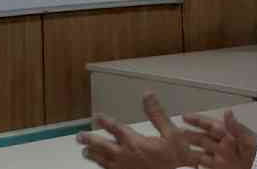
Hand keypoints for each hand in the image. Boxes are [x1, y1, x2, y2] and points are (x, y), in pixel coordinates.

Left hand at [77, 92, 199, 168]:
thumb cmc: (176, 159)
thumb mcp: (170, 133)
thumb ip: (156, 113)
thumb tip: (148, 95)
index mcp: (134, 142)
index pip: (114, 128)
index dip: (104, 121)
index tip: (97, 116)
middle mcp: (126, 156)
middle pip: (102, 146)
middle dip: (90, 140)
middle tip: (80, 137)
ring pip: (103, 161)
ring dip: (92, 155)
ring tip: (84, 151)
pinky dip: (102, 168)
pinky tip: (98, 167)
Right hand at [182, 110, 256, 168]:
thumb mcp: (249, 140)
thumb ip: (237, 128)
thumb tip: (228, 113)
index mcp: (229, 135)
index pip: (210, 125)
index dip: (197, 121)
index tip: (185, 116)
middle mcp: (223, 147)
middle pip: (202, 139)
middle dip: (189, 135)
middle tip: (176, 132)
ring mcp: (222, 160)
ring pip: (201, 154)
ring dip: (190, 151)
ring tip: (179, 148)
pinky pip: (206, 167)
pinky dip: (197, 166)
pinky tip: (191, 164)